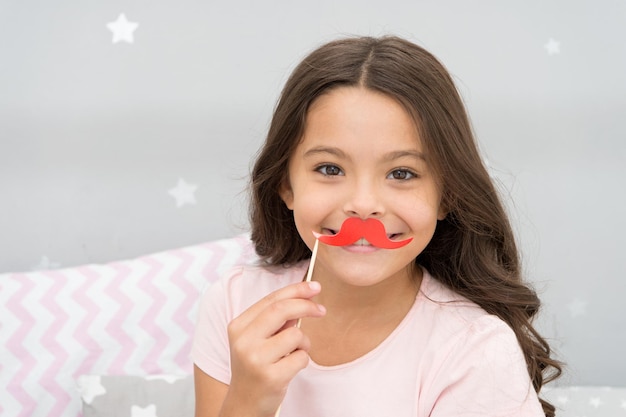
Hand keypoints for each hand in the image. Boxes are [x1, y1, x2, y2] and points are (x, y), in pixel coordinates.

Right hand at [221, 280, 325, 416]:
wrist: (245, 403)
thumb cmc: (256, 366)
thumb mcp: (257, 339)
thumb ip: (276, 319)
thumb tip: (306, 295)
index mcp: (238, 326)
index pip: (271, 299)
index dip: (296, 290)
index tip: (314, 287)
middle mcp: (244, 341)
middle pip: (282, 310)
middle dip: (306, 305)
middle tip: (321, 309)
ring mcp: (255, 359)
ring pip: (295, 335)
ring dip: (303, 342)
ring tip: (293, 354)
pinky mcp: (270, 377)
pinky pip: (301, 357)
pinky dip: (302, 360)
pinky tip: (289, 368)